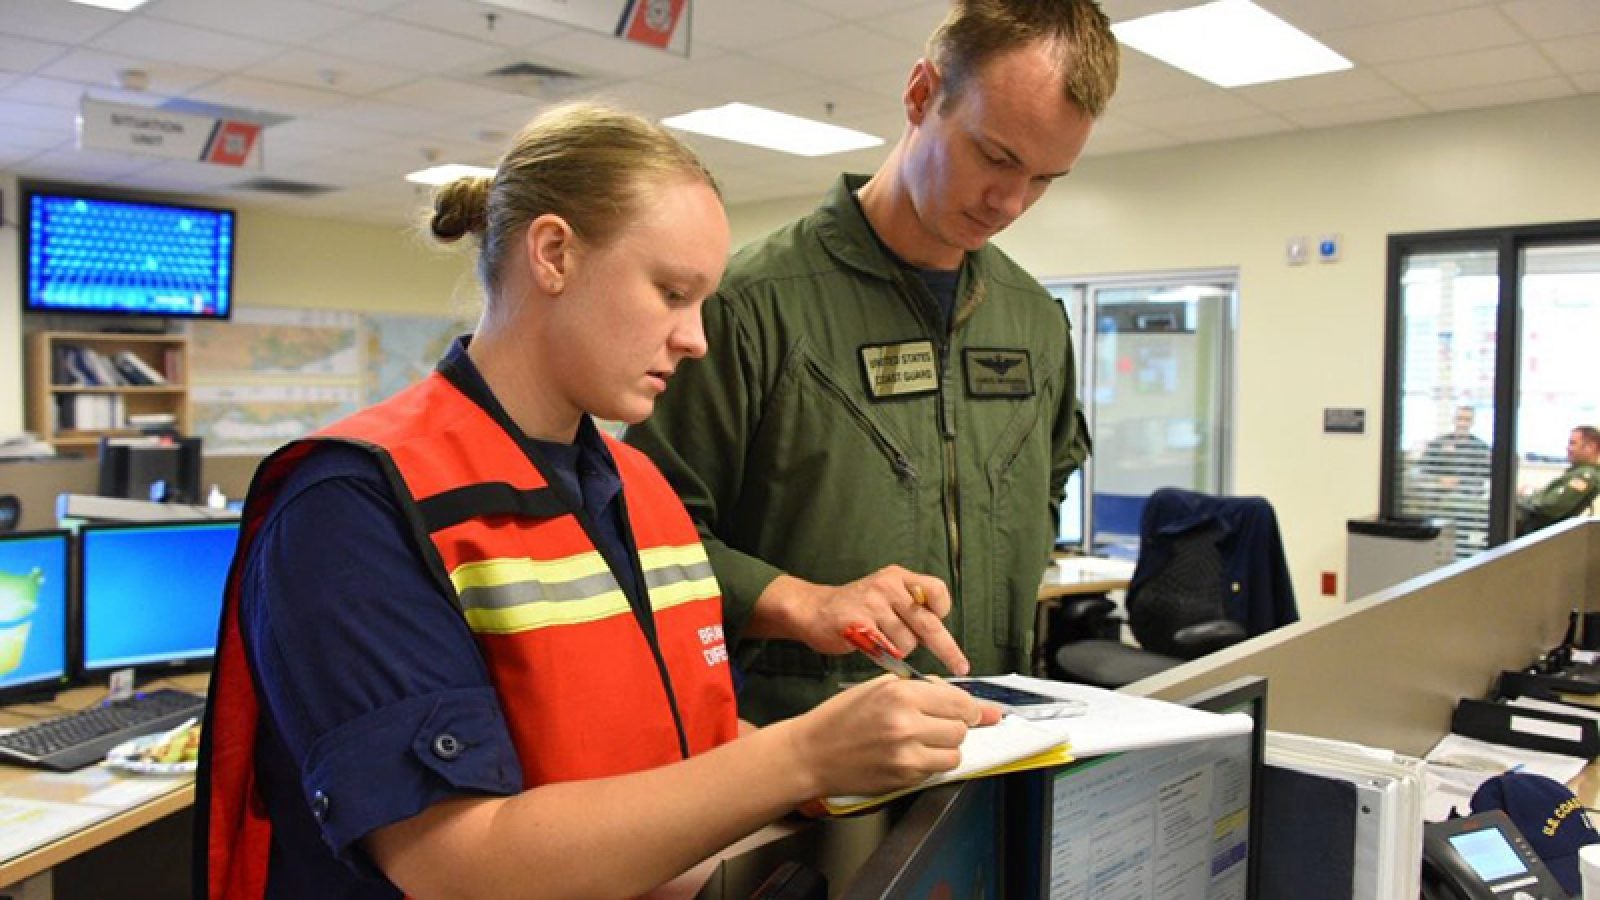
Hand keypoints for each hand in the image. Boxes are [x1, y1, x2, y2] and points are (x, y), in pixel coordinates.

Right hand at [770, 566, 969, 674]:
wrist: (813, 609)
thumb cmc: (855, 607)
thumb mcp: (885, 594)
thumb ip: (910, 608)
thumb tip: (939, 638)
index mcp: (899, 577)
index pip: (937, 591)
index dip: (942, 610)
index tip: (941, 622)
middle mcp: (888, 586)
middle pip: (929, 623)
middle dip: (947, 649)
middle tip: (959, 666)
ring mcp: (872, 604)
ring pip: (908, 643)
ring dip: (900, 651)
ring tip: (882, 642)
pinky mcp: (858, 624)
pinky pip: (886, 651)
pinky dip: (885, 656)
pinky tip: (872, 647)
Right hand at [780, 675, 1001, 799]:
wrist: (811, 753)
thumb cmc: (840, 718)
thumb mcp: (878, 687)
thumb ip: (921, 689)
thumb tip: (962, 700)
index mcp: (900, 692)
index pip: (959, 701)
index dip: (972, 708)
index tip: (978, 712)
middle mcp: (906, 722)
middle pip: (961, 727)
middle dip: (955, 726)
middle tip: (936, 726)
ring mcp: (905, 753)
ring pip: (954, 752)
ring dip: (945, 748)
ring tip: (923, 742)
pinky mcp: (903, 777)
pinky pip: (936, 771)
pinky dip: (930, 764)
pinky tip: (908, 756)